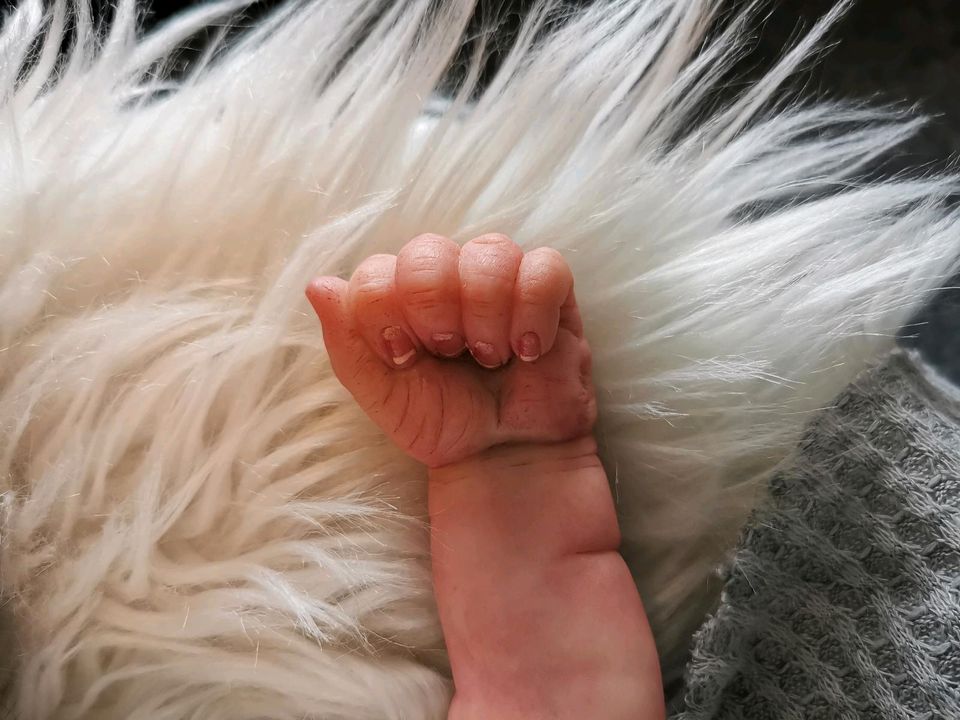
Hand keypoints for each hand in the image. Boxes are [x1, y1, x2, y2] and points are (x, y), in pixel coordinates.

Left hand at [306, 233, 595, 467]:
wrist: (504, 456)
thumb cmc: (443, 422)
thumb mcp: (383, 396)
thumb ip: (347, 343)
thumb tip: (318, 285)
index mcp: (398, 295)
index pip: (377, 270)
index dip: (386, 313)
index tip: (403, 356)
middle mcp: (446, 276)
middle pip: (428, 251)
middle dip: (435, 310)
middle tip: (449, 353)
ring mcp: (499, 278)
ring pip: (489, 252)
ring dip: (487, 314)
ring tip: (492, 357)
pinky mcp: (550, 291)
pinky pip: (545, 269)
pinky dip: (533, 312)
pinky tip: (529, 349)